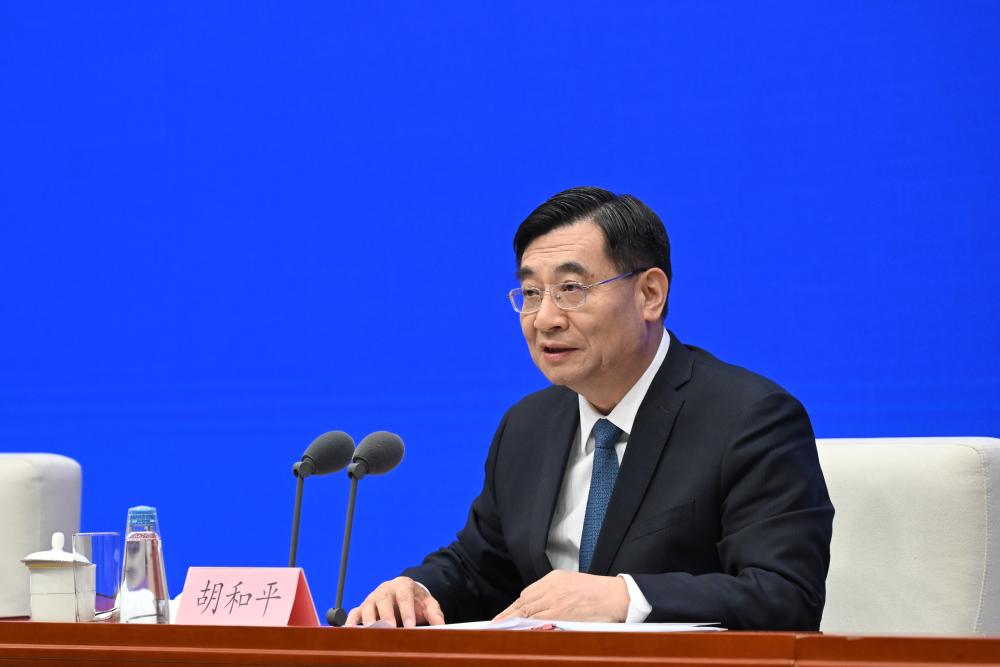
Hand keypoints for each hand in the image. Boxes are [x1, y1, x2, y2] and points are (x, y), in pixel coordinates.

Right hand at [345, 576, 444, 626]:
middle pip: (383, 598)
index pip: (405, 596)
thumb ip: (435, 614)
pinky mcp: (363, 607)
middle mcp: (386, 589)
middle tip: (389, 628)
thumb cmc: (417, 600)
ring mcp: (373, 597)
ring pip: (367, 605)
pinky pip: (355, 613)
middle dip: (386, 614)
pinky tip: (350, 631)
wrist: (406, 593)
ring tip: (371, 631)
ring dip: (368, 619)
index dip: (407, 611)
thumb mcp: (429, 604)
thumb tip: (442, 627)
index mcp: (403, 585)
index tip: (410, 627)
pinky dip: (351, 621)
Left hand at [493, 570, 629, 622]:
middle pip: (523, 604)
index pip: (526, 595)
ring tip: (502, 631)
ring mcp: (555, 602)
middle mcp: (551, 589)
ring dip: (514, 623)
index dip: (512, 608)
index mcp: (552, 579)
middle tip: (495, 625)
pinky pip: (539, 622)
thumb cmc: (594, 591)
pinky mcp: (561, 614)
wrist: (614, 596)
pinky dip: (528, 627)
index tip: (502, 616)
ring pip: (528, 613)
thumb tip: (533, 603)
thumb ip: (551, 590)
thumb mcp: (570, 581)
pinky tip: (520, 632)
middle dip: (508, 616)